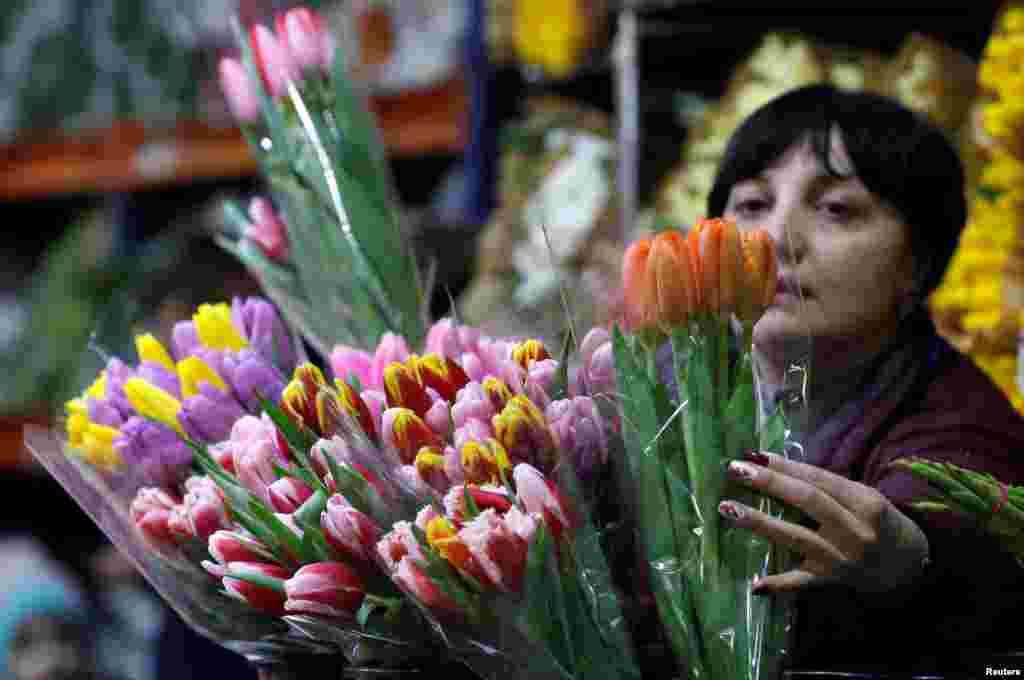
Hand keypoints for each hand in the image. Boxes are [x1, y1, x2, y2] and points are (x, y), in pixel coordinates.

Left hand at [719, 451, 929, 594]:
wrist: (907, 566)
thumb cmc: (877, 522)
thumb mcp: (861, 496)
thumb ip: (824, 485)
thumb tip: (773, 465)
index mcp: (865, 501)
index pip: (818, 479)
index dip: (785, 466)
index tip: (752, 455)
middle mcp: (855, 530)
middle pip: (808, 501)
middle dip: (770, 484)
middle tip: (735, 470)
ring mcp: (842, 557)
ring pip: (797, 537)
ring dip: (761, 522)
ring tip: (728, 508)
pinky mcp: (831, 581)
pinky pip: (801, 582)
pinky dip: (778, 584)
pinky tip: (754, 584)